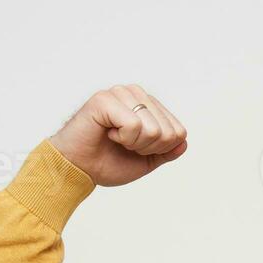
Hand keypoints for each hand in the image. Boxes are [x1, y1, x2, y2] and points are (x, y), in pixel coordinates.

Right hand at [48, 84, 187, 186]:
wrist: (79, 169)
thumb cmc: (107, 163)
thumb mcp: (145, 161)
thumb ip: (166, 151)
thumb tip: (183, 142)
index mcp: (148, 105)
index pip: (178, 131)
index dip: (160, 150)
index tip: (136, 149)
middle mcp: (136, 94)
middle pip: (168, 132)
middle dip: (147, 149)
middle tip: (124, 145)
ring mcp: (121, 93)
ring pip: (152, 129)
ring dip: (134, 144)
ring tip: (115, 138)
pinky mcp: (105, 99)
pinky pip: (134, 125)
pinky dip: (122, 138)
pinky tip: (107, 133)